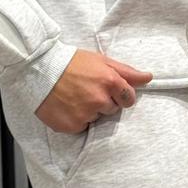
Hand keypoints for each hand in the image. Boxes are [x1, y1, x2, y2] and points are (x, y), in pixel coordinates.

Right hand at [35, 49, 153, 134]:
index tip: (109, 90)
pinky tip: (66, 106)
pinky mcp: (72, 126)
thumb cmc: (70, 62)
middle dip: (102, 101)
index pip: (129, 98)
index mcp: (109, 82)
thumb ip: (126, 71)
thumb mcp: (100, 60)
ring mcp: (85, 114)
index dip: (120, 95)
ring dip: (88, 110)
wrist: (38, 69)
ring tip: (73, 96)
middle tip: (85, 90)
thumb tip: (149, 78)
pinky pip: (81, 127)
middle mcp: (99, 100)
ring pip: (95, 118)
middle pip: (112, 109)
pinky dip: (75, 119)